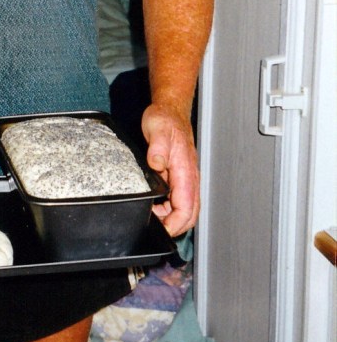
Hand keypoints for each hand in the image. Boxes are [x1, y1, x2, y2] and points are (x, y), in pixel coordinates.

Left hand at [140, 102, 199, 236]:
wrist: (170, 112)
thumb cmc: (165, 120)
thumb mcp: (157, 130)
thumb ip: (157, 148)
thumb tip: (157, 164)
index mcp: (185, 171)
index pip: (186, 208)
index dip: (175, 224)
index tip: (161, 229)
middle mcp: (189, 179)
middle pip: (190, 215)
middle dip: (174, 227)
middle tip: (153, 227)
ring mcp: (186, 180)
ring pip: (186, 210)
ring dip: (170, 219)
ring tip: (151, 216)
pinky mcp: (180, 179)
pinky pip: (179, 202)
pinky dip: (169, 210)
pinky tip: (154, 206)